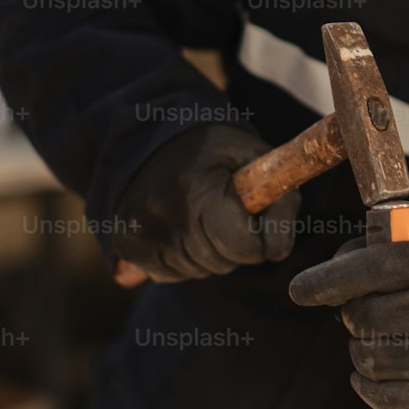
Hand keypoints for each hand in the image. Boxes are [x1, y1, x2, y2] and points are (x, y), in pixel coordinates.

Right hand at [109, 124, 300, 281]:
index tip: (261, 217)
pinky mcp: (124, 246)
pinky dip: (183, 257)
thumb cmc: (213, 147)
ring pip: (199, 272)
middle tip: (229, 209)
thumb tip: (278, 249)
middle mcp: (162, 217)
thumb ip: (283, 198)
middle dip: (238, 242)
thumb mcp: (257, 156)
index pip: (246, 247)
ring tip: (202, 213)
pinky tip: (180, 225)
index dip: (265, 236)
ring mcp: (138, 235)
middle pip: (224, 262)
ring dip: (210, 251)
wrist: (152, 134)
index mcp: (197, 192)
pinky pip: (170, 274)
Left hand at [288, 238, 408, 408]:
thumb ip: (367, 257)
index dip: (332, 279)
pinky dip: (369, 392)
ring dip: (363, 356)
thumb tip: (321, 281)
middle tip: (366, 321)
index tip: (300, 290)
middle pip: (367, 317)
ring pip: (372, 358)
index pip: (379, 265)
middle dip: (354, 321)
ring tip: (382, 347)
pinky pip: (390, 397)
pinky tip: (369, 382)